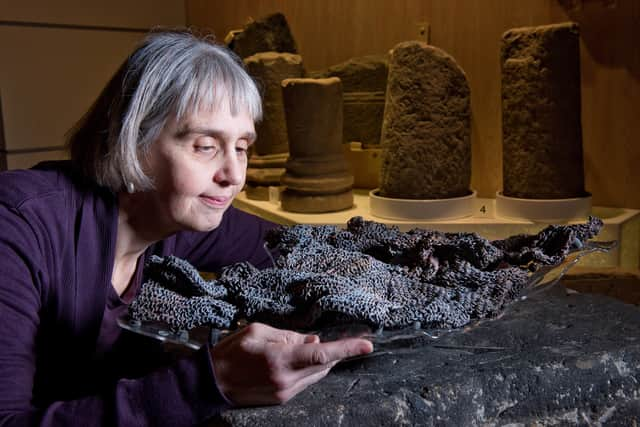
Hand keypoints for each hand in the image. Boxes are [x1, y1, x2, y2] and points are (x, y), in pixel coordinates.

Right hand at [211, 322, 372, 405]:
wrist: (212, 382)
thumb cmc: (232, 351)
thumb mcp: (258, 331)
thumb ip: (289, 336)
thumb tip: (314, 340)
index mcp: (280, 359)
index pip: (322, 354)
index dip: (347, 348)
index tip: (367, 345)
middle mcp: (287, 380)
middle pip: (324, 366)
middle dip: (331, 352)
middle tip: (324, 338)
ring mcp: (285, 393)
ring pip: (316, 375)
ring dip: (317, 361)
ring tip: (298, 349)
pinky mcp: (282, 399)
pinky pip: (305, 382)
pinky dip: (306, 370)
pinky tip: (292, 361)